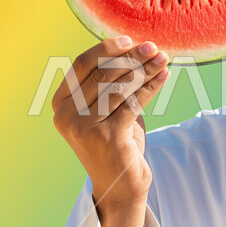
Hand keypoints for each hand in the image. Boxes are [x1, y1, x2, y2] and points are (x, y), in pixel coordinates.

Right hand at [52, 36, 169, 226]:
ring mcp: (85, 127)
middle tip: (154, 48)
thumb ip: (110, 83)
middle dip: (132, 57)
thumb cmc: (116, 143)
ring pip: (120, 86)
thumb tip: (135, 49)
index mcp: (61, 104)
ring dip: (145, 69)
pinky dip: (151, 86)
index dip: (107, 49)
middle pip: (103, 73)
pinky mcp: (107, 136)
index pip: (82, 65)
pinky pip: (133, 102)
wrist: (120, 187)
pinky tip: (164, 76)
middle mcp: (67, 115)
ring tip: (163, 59)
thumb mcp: (106, 110)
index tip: (130, 40)